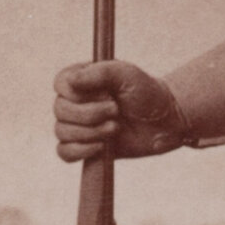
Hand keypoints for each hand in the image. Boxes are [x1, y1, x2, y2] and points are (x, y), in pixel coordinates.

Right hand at [54, 59, 187, 159]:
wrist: (165, 121)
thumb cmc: (146, 92)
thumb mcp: (126, 74)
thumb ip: (99, 73)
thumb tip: (70, 81)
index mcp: (81, 79)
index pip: (60, 84)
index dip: (78, 93)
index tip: (106, 94)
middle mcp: (76, 101)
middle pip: (60, 110)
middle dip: (90, 114)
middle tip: (116, 111)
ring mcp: (79, 125)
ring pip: (62, 132)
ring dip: (91, 132)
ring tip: (115, 128)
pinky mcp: (85, 146)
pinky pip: (65, 152)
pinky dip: (80, 151)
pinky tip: (101, 146)